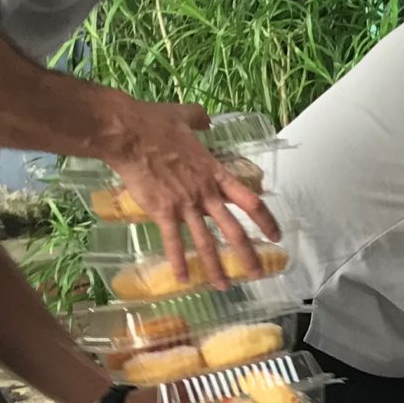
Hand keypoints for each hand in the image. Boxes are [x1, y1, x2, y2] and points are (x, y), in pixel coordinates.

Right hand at [101, 98, 281, 284]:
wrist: (127, 133)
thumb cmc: (153, 122)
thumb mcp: (184, 115)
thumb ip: (199, 119)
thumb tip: (205, 120)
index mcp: (215, 173)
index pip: (249, 201)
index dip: (266, 220)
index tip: (276, 236)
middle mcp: (205, 193)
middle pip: (233, 230)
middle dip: (248, 255)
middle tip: (259, 274)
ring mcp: (185, 204)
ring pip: (206, 242)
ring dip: (216, 267)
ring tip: (225, 287)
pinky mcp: (163, 212)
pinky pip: (173, 242)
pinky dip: (179, 262)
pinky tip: (183, 280)